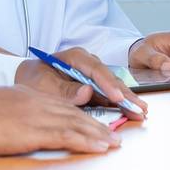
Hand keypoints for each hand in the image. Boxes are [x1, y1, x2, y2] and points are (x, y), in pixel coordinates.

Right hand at [0, 86, 120, 155]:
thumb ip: (16, 115)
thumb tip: (21, 126)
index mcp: (31, 96)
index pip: (64, 106)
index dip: (84, 116)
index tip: (98, 125)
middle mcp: (39, 102)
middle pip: (76, 113)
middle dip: (99, 125)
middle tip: (117, 135)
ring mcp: (38, 115)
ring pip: (77, 123)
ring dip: (100, 134)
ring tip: (115, 144)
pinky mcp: (33, 130)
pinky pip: (67, 135)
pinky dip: (88, 141)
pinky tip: (101, 147)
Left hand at [14, 46, 147, 119]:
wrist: (28, 79)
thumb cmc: (32, 79)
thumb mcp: (42, 85)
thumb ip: (64, 90)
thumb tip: (87, 92)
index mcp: (75, 57)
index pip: (95, 69)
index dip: (108, 84)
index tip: (117, 97)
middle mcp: (88, 63)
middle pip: (109, 78)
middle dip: (124, 94)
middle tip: (138, 107)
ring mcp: (93, 74)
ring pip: (113, 86)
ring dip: (127, 99)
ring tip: (141, 112)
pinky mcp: (94, 86)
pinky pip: (109, 94)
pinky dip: (120, 103)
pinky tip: (132, 111)